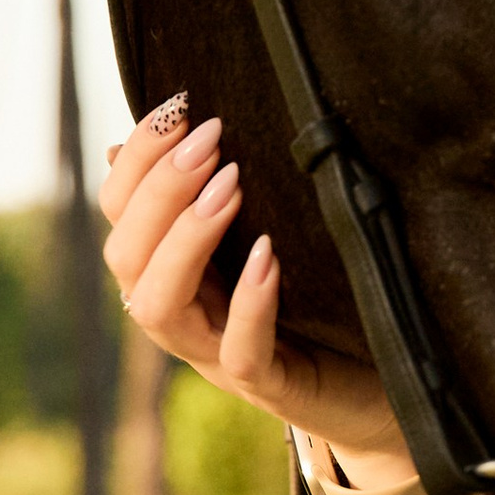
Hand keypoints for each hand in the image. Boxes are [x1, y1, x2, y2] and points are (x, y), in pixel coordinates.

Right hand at [98, 95, 405, 476]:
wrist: (374, 387)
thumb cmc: (316, 304)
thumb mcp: (265, 236)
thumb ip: (214, 194)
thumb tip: (149, 132)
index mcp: (170, 272)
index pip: (119, 214)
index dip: (137, 160)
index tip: (179, 107)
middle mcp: (181, 315)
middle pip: (127, 255)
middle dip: (160, 190)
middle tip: (210, 139)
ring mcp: (215, 356)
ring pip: (160, 306)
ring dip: (187, 239)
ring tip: (230, 186)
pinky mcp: (267, 386)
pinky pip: (240, 354)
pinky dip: (249, 305)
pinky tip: (268, 258)